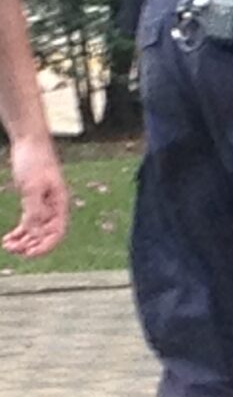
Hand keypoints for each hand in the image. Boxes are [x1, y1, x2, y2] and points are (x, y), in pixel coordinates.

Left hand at [3, 133, 67, 256]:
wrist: (29, 141)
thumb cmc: (35, 160)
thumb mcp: (32, 186)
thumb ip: (34, 210)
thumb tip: (33, 231)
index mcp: (59, 205)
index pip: (56, 233)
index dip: (45, 246)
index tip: (28, 254)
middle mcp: (53, 207)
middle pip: (46, 234)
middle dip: (30, 245)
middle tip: (13, 250)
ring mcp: (43, 204)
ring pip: (36, 230)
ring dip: (23, 240)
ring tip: (8, 246)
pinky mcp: (32, 199)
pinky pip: (28, 221)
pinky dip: (19, 231)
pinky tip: (9, 237)